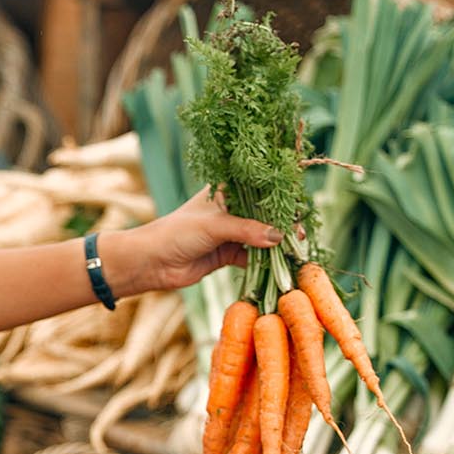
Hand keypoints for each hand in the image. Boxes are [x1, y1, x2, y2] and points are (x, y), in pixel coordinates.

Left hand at [101, 186, 283, 295]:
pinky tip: (281, 265)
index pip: (259, 188)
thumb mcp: (214, 225)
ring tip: (296, 249)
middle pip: (265, 214)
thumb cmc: (177, 232)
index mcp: (226, 191)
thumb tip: (279, 237)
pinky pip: (254, 256)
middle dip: (283, 223)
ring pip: (262, 236)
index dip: (279, 196)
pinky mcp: (229, 254)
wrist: (152, 263)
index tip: (298, 205)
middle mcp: (231, 209)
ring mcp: (231, 232)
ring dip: (277, 244)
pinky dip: (266, 261)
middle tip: (301, 233)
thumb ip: (247, 230)